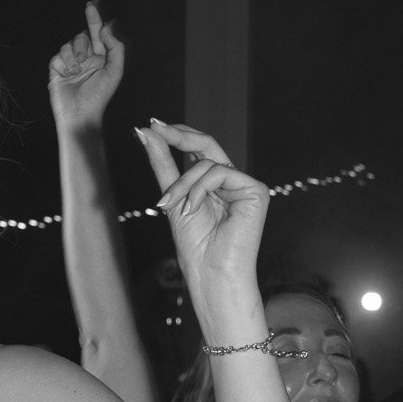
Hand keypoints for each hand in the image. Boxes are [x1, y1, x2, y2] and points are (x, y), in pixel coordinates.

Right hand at [48, 2, 124, 130]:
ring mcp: (70, 64)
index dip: (94, 19)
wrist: (79, 113)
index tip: (91, 5)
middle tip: (83, 60)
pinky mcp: (57, 70)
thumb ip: (115, 47)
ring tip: (76, 72)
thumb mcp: (114, 71)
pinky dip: (62, 65)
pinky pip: (57, 57)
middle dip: (81, 45)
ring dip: (72, 57)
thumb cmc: (99, 96)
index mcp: (100, 58)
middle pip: (81, 37)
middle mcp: (85, 58)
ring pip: (68, 45)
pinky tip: (66, 76)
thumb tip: (106, 28)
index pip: (96, 33)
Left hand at [136, 120, 268, 333]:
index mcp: (214, 184)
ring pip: (207, 162)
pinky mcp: (256, 191)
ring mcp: (245, 185)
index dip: (176, 135)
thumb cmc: (194, 247)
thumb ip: (162, 164)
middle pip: (206, 144)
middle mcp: (232, 181)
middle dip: (177, 136)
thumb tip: (146, 132)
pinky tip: (191, 209)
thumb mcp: (171, 198)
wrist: (210, 275)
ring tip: (171, 206)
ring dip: (181, 183)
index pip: (197, 150)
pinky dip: (198, 189)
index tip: (149, 126)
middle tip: (154, 128)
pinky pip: (220, 172)